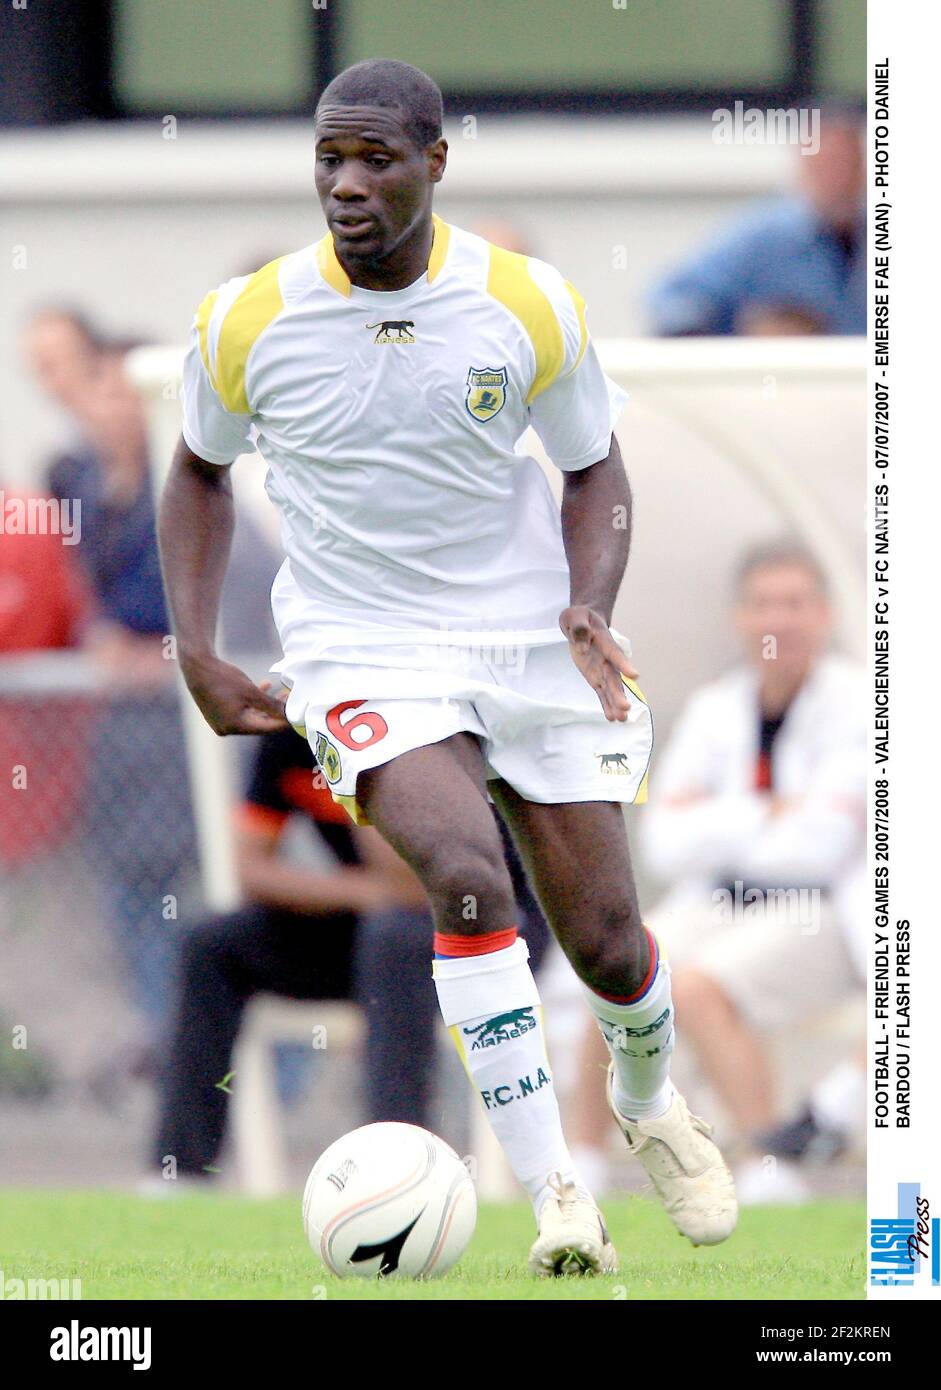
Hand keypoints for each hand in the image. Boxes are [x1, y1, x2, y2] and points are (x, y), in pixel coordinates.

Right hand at [181, 653, 289, 735]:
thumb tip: (288, 714)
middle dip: (276, 711)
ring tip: (281, 692)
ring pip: (251, 715)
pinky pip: (241, 709)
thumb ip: (271, 705)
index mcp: (235, 727)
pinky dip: (252, 700)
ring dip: (266, 704)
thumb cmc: (223, 679)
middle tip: (290, 700)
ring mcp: (221, 722)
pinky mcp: (218, 713)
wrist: (197, 666)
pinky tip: (264, 685)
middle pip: (259, 722)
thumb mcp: (251, 692)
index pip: (266, 728)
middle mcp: (227, 729)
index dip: (283, 721)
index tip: (297, 715)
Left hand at [559, 605, 638, 721]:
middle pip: (614, 677)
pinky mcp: (595, 676)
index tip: (635, 675)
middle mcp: (607, 658)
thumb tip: (582, 646)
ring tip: (622, 719)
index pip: (614, 653)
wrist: (583, 621)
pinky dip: (606, 704)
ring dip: (615, 703)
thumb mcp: (575, 616)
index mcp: (603, 641)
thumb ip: (579, 629)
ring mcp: (602, 669)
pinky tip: (612, 718)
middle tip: (626, 708)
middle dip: (619, 693)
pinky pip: (601, 692)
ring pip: (610, 688)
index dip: (624, 664)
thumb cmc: (580, 617)